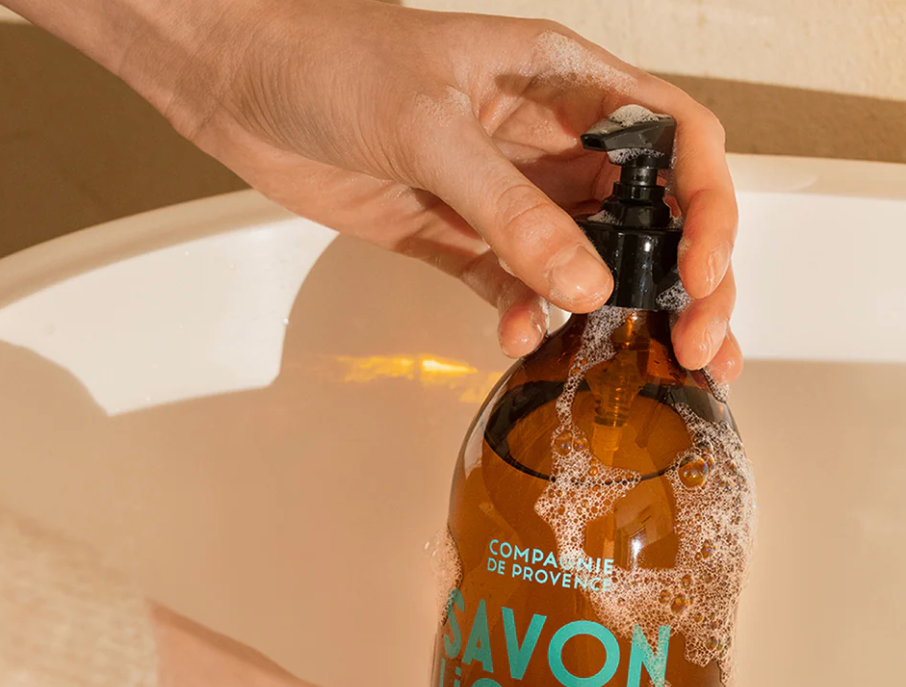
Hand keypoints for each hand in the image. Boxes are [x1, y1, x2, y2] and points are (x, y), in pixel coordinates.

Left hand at [4, 0, 741, 379]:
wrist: (246, 85)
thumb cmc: (330, 61)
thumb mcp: (430, 128)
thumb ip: (509, 210)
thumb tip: (583, 282)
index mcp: (563, 83)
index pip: (672, 141)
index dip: (706, 206)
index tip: (702, 270)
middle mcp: (545, 142)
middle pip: (645, 213)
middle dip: (680, 277)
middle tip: (696, 339)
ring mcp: (504, 196)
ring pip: (584, 261)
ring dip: (611, 313)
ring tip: (633, 359)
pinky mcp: (459, 238)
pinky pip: (512, 287)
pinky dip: (525, 318)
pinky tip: (521, 339)